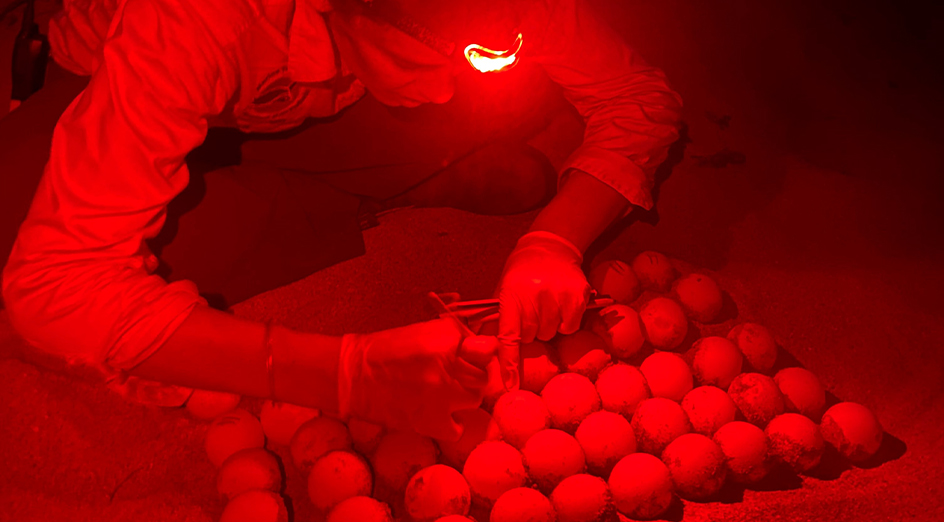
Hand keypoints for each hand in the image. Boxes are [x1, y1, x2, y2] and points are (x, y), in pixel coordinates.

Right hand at [338, 319, 498, 440]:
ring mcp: (442, 396)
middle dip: (470, 377)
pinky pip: (459, 428)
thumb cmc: (386, 350)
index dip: (482, 354)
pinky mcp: (431, 422)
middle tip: (452, 377)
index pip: (488, 349)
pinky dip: (451, 424)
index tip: (473, 357)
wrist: (352, 375)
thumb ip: (456, 336)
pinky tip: (439, 415)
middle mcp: (448, 366)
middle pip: (482, 377)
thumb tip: (485, 345)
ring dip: (461, 399)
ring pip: (474, 400)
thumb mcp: (423, 331)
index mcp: (446, 339)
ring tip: (441, 394)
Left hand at [497, 231, 590, 389]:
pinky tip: (562, 305)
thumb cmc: (521, 274)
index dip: (509, 363)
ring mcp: (558, 295)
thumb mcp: (504, 290)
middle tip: (531, 311)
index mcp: (511, 295)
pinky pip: (571, 327)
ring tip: (546, 305)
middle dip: (529, 331)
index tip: (510, 386)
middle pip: (531, 337)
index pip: (509, 336)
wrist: (550, 247)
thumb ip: (496, 319)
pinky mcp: (578, 296)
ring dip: (548, 327)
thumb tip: (483, 349)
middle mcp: (535, 295)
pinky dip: (566, 322)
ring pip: (551, 334)